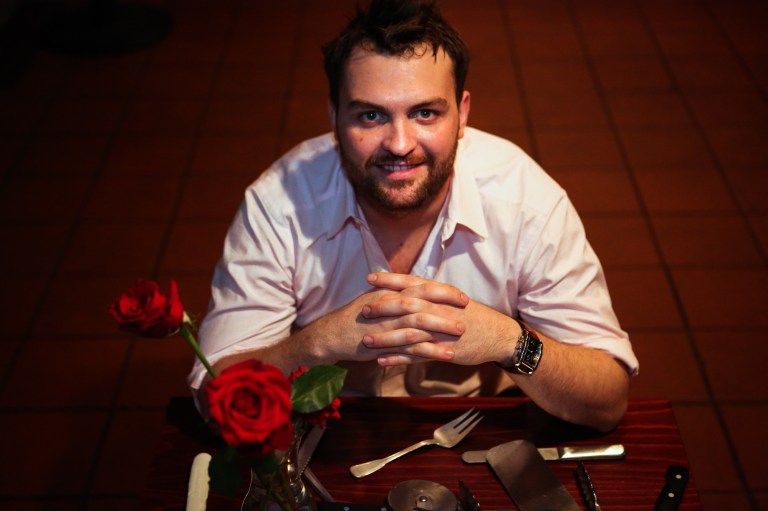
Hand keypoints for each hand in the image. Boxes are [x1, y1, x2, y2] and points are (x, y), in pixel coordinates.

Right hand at [305, 283, 465, 363]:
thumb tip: (418, 292)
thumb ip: (396, 295)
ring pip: (419, 323)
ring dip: (442, 327)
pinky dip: (431, 350)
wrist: (331, 335)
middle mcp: (388, 306)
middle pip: (423, 302)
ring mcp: (386, 325)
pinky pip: (411, 347)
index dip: (443, 291)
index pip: (421, 287)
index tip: (462, 296)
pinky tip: (447, 354)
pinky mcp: (383, 345)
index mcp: (389, 293)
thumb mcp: (376, 300)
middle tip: (467, 310)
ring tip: (462, 332)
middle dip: (447, 306)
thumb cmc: (356, 317)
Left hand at [361, 273, 519, 365]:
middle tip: (363, 309)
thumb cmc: (476, 318)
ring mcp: (441, 332)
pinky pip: (416, 356)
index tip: (370, 277)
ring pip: (408, 333)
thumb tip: (412, 291)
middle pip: (406, 306)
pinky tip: (381, 361)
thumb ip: (434, 297)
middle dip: (383, 307)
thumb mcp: (455, 302)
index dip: (390, 280)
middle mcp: (439, 310)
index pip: (412, 283)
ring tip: (365, 340)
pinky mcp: (444, 351)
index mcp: (441, 296)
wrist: (500, 336)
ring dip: (385, 338)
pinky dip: (398, 359)